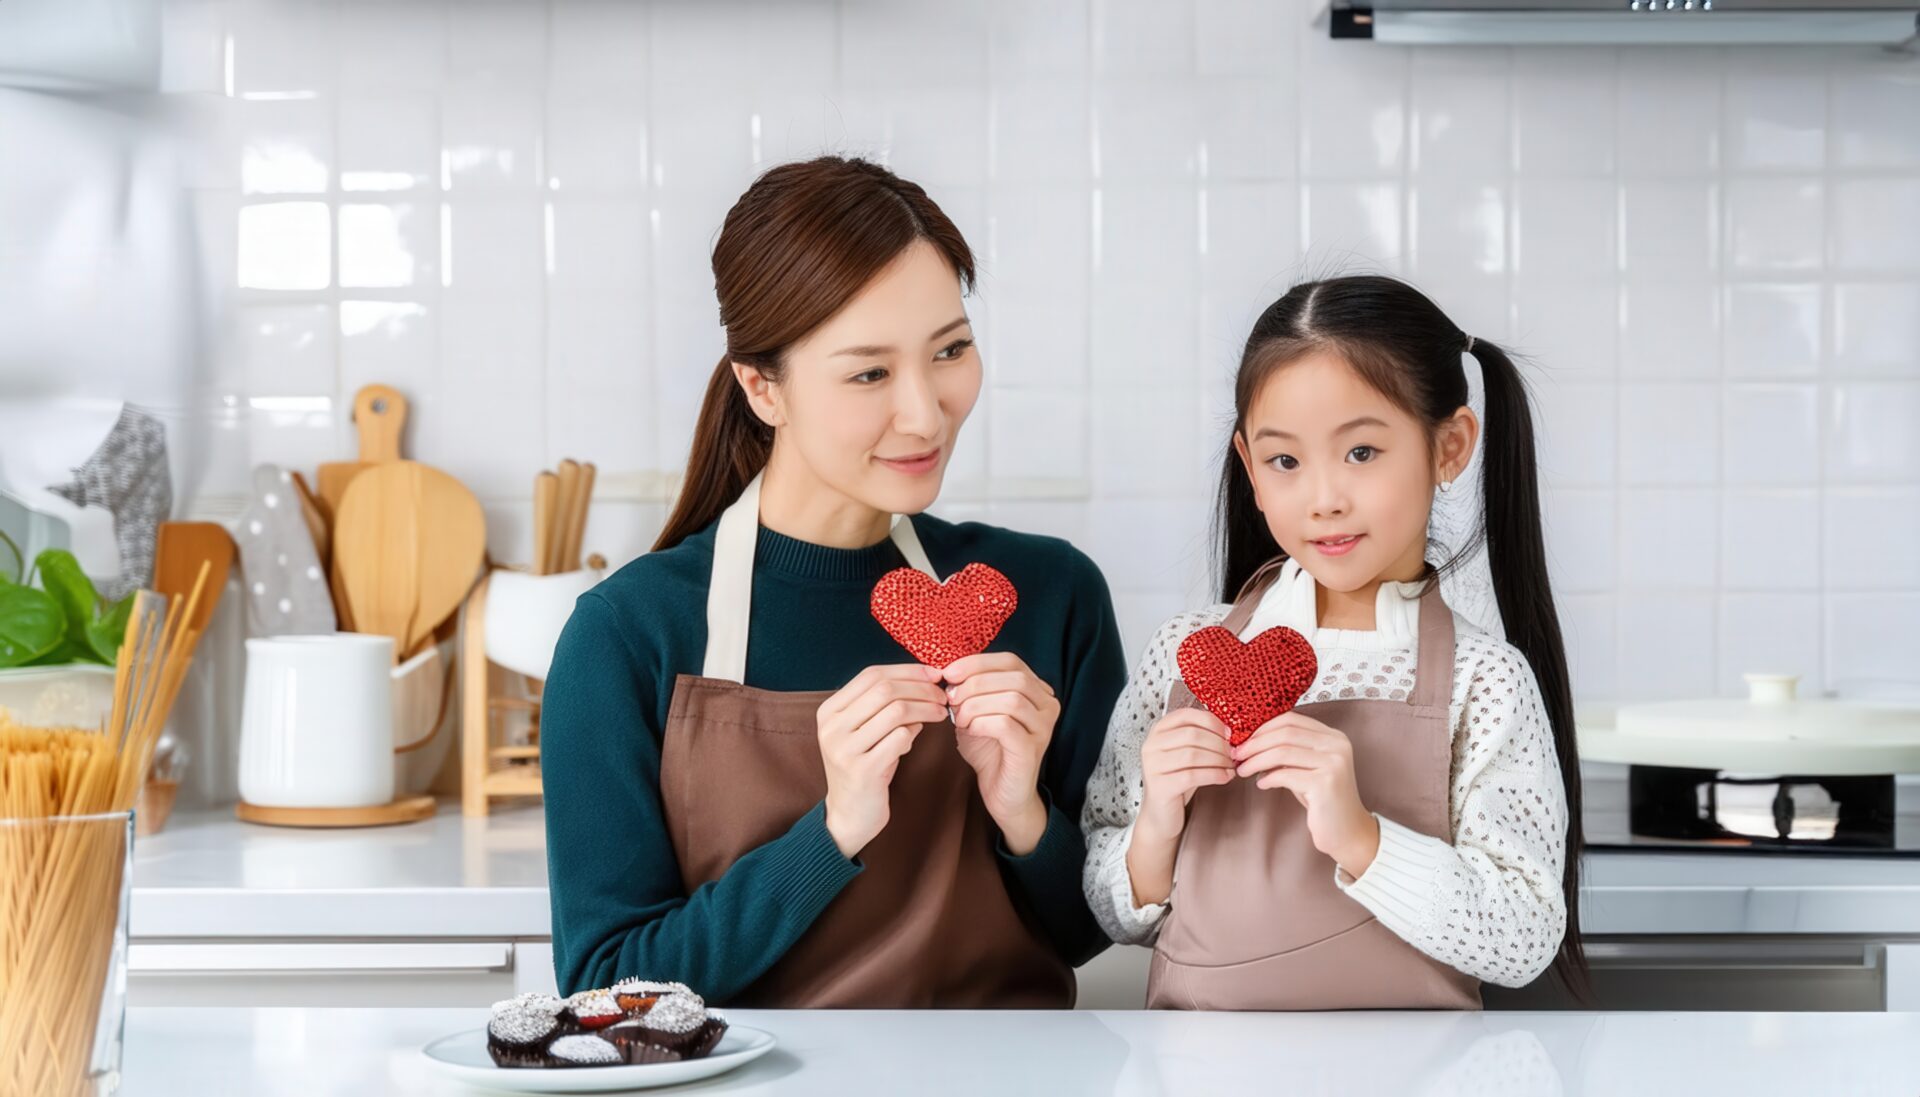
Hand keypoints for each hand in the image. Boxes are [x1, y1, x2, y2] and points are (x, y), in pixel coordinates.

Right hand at [815, 664, 948, 858]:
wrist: (849, 816)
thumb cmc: (865, 766)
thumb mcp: (867, 731)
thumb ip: (886, 706)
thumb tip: (927, 678)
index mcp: (829, 711)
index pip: (872, 675)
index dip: (907, 670)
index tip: (934, 674)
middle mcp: (832, 727)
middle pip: (885, 689)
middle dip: (921, 688)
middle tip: (942, 696)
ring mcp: (844, 749)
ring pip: (895, 711)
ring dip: (924, 709)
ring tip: (939, 713)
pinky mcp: (861, 770)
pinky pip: (898, 739)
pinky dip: (913, 733)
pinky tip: (916, 737)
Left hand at [942, 652, 1058, 854]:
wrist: (1002, 794)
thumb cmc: (990, 751)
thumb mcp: (976, 712)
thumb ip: (969, 690)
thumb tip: (949, 672)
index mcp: (1037, 690)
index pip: (1010, 661)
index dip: (977, 662)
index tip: (948, 673)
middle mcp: (1048, 705)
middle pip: (1013, 676)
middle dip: (974, 683)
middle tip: (950, 698)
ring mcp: (1044, 727)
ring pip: (1011, 698)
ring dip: (975, 704)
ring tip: (959, 719)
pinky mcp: (1033, 749)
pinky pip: (1006, 724)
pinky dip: (980, 722)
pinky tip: (969, 730)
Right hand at [1125, 707, 1235, 907]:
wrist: (1161, 815)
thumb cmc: (1178, 780)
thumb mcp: (1188, 753)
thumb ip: (1202, 738)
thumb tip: (1231, 729)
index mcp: (1158, 731)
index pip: (1187, 715)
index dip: (1212, 722)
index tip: (1230, 734)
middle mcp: (1151, 745)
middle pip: (1192, 734)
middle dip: (1219, 743)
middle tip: (1234, 753)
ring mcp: (1152, 765)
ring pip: (1193, 754)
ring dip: (1219, 759)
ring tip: (1231, 766)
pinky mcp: (1159, 785)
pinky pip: (1192, 775)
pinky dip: (1214, 774)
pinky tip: (1225, 777)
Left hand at [1231, 712, 1380, 876]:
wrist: (1347, 832)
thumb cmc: (1321, 799)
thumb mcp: (1305, 768)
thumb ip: (1287, 751)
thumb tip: (1249, 741)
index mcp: (1333, 736)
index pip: (1290, 719)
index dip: (1262, 727)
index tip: (1242, 739)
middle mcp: (1337, 745)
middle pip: (1285, 733)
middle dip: (1254, 743)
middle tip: (1236, 754)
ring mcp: (1333, 763)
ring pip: (1282, 752)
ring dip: (1256, 761)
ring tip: (1242, 770)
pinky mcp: (1326, 783)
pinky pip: (1286, 775)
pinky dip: (1268, 778)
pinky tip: (1261, 784)